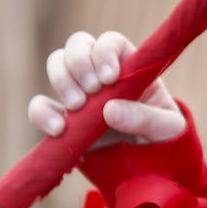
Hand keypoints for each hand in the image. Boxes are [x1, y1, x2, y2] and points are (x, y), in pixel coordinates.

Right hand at [27, 30, 185, 146]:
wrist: (149, 165)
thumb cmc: (164, 136)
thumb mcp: (167, 128)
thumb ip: (145, 118)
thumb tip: (110, 111)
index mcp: (130, 66)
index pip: (110, 42)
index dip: (104, 53)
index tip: (110, 78)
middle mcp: (100, 73)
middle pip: (78, 44)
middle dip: (79, 62)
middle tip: (92, 90)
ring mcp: (79, 93)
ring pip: (56, 64)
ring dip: (61, 80)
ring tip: (77, 107)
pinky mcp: (62, 119)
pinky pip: (39, 106)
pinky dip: (42, 114)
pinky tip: (59, 130)